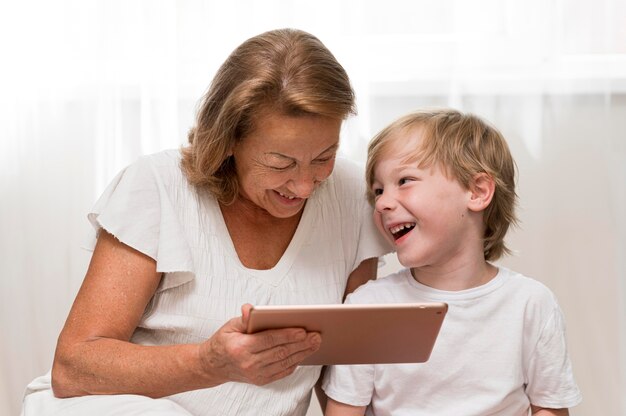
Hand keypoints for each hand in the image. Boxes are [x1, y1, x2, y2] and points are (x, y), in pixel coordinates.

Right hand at [198, 304, 321, 385]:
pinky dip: (295, 362)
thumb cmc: (224, 341)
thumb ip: (243, 318)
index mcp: (241, 347)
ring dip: (302, 353)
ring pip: (284, 363)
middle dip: (301, 344)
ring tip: (315, 343)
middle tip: (316, 335)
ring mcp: (256, 374)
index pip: (269, 340)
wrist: (214, 365)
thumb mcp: (230, 325)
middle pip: (280, 352)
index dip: (287, 335)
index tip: (303, 330)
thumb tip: (249, 309)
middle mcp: (249, 363)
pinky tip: (304, 353)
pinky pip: (282, 372)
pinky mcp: (261, 380)